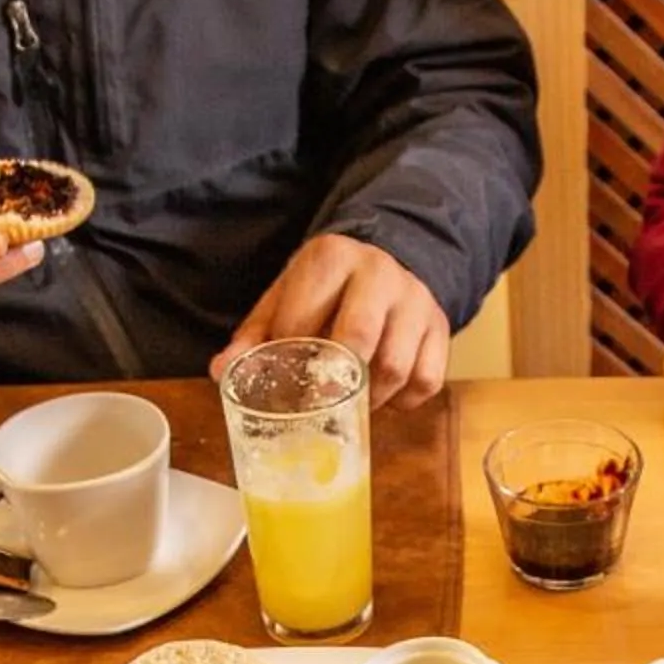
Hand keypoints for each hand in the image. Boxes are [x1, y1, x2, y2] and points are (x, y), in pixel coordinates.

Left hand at [216, 234, 448, 407]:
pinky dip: (404, 401)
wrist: (388, 263)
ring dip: (369, 399)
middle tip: (317, 406)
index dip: (288, 358)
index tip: (282, 382)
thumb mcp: (287, 298)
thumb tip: (222, 371)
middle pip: (358, 336)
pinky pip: (427, 380)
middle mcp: (378, 271)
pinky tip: (385, 398)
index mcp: (331, 257)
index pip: (301, 319)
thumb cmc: (326, 291)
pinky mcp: (441, 327)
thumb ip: (255, 333)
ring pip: (395, 367)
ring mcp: (415, 299)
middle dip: (332, 382)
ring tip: (351, 403)